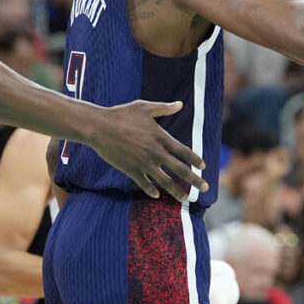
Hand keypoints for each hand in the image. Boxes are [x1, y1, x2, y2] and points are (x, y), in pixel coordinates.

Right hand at [92, 101, 207, 202]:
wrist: (99, 127)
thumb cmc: (121, 114)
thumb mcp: (144, 107)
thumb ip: (164, 108)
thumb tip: (180, 104)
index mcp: (161, 137)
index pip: (184, 151)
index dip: (195, 160)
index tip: (203, 167)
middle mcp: (156, 152)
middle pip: (180, 169)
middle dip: (194, 180)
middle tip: (205, 188)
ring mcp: (144, 163)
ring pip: (165, 181)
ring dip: (176, 191)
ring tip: (186, 199)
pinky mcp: (131, 170)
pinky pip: (144, 184)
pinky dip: (151, 190)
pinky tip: (157, 195)